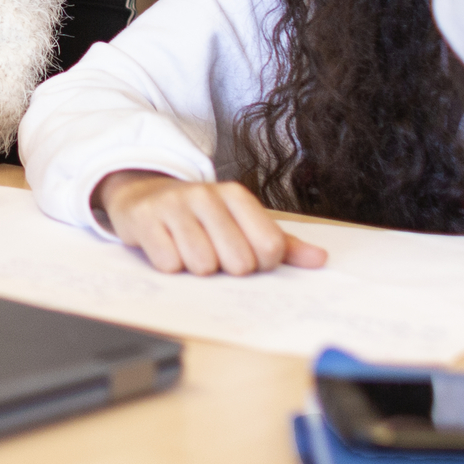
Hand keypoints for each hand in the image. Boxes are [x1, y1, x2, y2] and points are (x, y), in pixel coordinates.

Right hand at [93, 170, 327, 276]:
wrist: (144, 194)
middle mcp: (206, 196)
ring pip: (202, 265)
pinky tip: (167, 247)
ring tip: (188, 250)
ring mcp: (175, 206)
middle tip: (213, 254)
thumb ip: (281, 243)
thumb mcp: (241, 223)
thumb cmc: (200, 216)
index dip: (260, 265)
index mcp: (236, 196)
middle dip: (226, 269)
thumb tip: (319, 260)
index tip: (245, 257)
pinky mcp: (146, 219)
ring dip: (195, 268)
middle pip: (238, 262)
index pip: (270, 247)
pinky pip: (169, 264)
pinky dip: (169, 265)